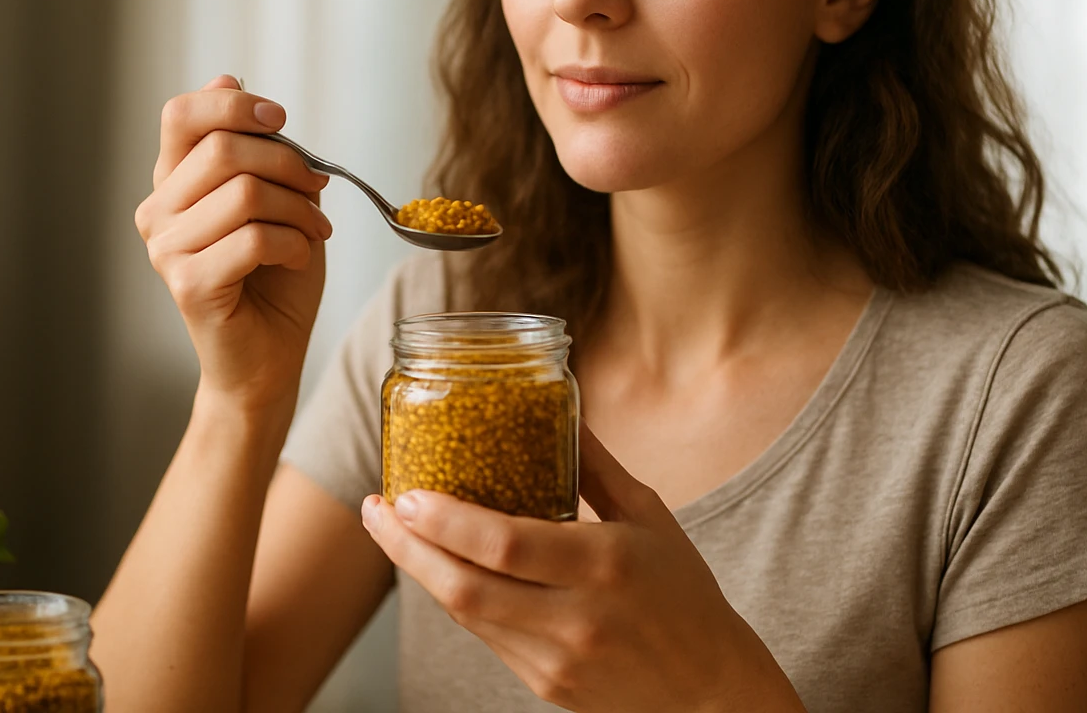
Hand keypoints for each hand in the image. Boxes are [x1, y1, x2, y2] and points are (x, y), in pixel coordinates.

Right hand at [135, 74, 332, 406]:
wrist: (268, 357)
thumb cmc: (273, 277)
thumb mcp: (274, 198)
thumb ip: (253, 147)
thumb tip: (228, 78)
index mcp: (172, 183)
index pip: (181, 114)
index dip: (234, 105)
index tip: (280, 121)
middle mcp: (158, 212)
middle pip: (224, 149)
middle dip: (289, 164)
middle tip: (318, 190)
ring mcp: (166, 250)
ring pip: (246, 193)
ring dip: (299, 210)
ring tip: (314, 231)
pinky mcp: (188, 285)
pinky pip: (253, 239)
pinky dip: (294, 244)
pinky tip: (298, 257)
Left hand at [360, 425, 804, 711]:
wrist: (710, 693)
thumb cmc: (684, 595)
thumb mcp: (650, 517)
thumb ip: (597, 466)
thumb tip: (561, 403)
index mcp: (605, 564)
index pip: (505, 544)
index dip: (446, 522)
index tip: (407, 493)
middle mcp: (575, 617)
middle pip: (465, 587)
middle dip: (408, 547)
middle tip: (377, 508)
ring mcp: (556, 659)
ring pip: (465, 615)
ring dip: (421, 571)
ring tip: (393, 531)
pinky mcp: (544, 685)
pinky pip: (484, 636)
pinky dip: (455, 598)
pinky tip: (439, 566)